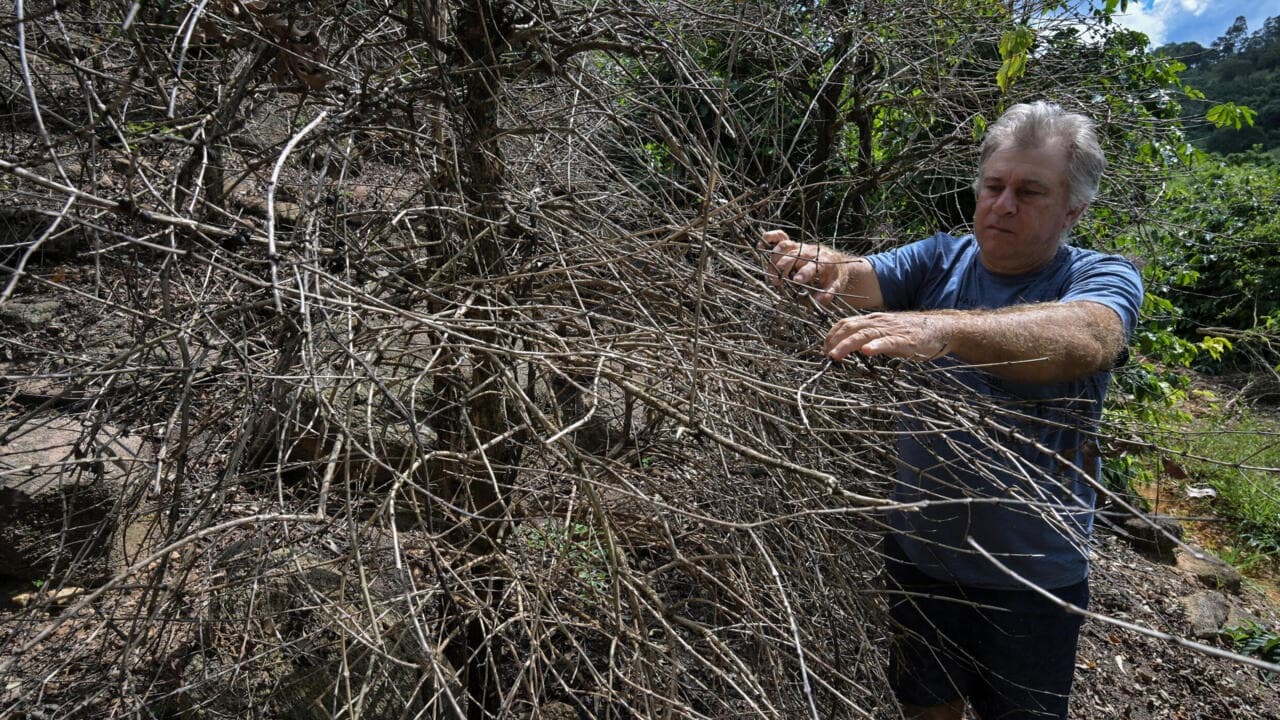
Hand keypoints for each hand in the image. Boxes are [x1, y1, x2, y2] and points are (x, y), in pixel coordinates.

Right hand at [758, 229, 848, 306]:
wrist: (837, 263)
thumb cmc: (833, 277)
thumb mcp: (835, 287)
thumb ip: (827, 294)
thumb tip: (818, 301)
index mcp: (824, 261)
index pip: (813, 265)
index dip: (804, 272)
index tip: (796, 281)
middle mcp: (811, 251)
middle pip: (794, 255)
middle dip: (783, 267)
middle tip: (777, 281)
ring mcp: (801, 247)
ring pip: (785, 246)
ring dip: (775, 259)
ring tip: (772, 274)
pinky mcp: (793, 245)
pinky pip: (780, 236)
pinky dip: (770, 238)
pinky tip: (761, 246)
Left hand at [824, 312, 952, 361]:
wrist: (940, 329)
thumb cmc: (910, 333)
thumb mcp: (885, 332)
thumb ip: (869, 336)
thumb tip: (850, 347)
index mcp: (872, 320)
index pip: (846, 323)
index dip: (832, 335)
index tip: (823, 348)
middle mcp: (879, 322)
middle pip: (850, 327)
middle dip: (834, 341)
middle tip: (824, 355)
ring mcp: (891, 330)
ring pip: (864, 334)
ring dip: (847, 345)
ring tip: (835, 355)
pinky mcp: (905, 340)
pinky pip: (888, 342)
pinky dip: (876, 345)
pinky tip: (867, 351)